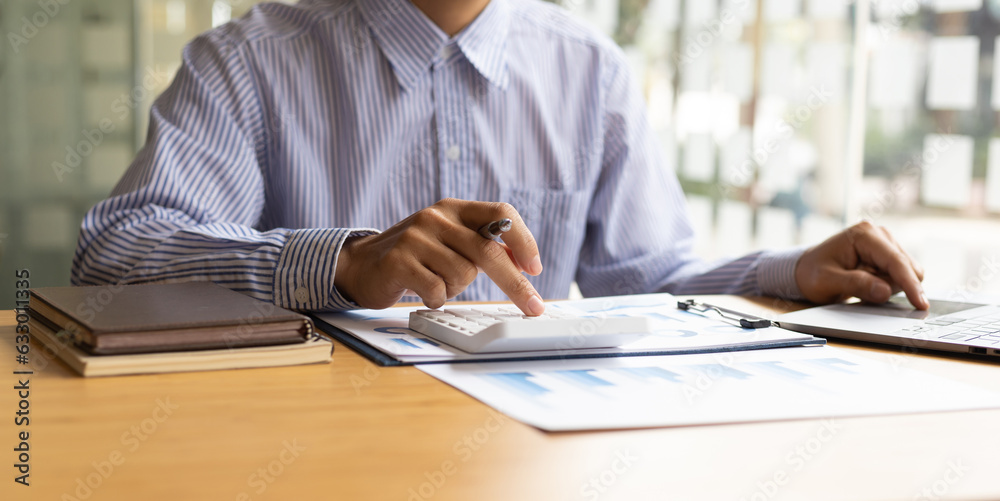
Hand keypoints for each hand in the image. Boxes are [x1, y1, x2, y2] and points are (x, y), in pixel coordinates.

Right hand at [334, 198, 545, 314]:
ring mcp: (416, 237)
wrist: (362, 266)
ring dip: (456, 288)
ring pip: (462, 275)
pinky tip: (423, 290)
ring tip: (436, 282)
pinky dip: (437, 298)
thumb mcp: (450, 242)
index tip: (535, 268)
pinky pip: (438, 290)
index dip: (523, 240)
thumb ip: (482, 245)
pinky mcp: (399, 261)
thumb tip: (524, 262)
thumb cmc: (416, 258)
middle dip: (514, 283)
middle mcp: (436, 217)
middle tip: (532, 306)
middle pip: (488, 251)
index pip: (500, 213)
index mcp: (454, 209)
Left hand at [795, 221, 928, 309]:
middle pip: (907, 268)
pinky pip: (901, 276)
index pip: (896, 261)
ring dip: (888, 286)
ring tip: (860, 285)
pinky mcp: (889, 254)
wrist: (806, 270)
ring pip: (907, 273)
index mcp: (864, 235)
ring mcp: (886, 243)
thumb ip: (856, 285)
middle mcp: (879, 234)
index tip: (920, 304)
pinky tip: (867, 284)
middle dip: (892, 286)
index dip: (910, 284)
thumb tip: (885, 292)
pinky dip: (887, 285)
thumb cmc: (812, 273)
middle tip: (861, 290)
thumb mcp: (827, 282)